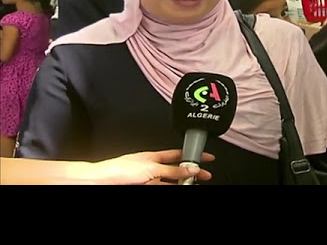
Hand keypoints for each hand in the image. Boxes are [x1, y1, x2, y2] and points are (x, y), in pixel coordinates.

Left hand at [91, 150, 213, 184]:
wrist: (102, 180)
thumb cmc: (121, 169)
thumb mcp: (153, 168)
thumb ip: (173, 170)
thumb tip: (190, 168)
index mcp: (155, 156)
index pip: (179, 154)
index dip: (193, 155)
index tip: (206, 157)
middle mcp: (152, 167)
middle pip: (177, 169)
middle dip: (191, 171)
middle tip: (205, 175)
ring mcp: (149, 179)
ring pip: (171, 182)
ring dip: (182, 183)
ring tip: (193, 184)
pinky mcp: (144, 187)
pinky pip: (163, 187)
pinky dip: (173, 188)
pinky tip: (178, 188)